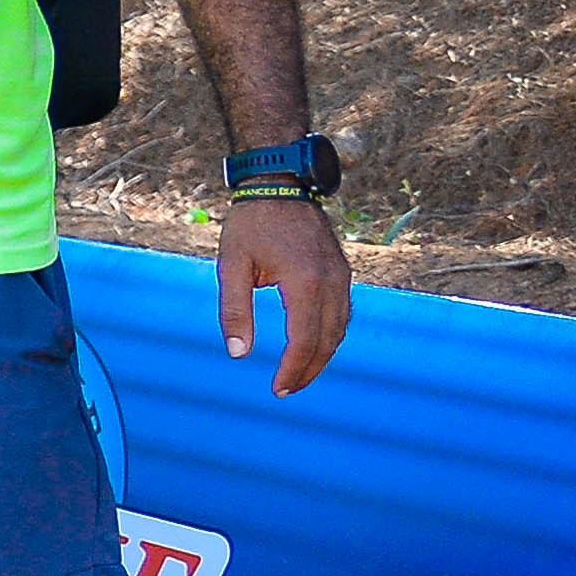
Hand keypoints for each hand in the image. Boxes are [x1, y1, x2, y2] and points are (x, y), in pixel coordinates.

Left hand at [222, 193, 350, 394]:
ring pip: (340, 329)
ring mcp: (342, 276)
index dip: (293, 369)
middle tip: (286, 389)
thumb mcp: (232, 266)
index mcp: (305, 282)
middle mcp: (332, 282)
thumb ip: (235, 311)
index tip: (277, 389)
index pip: (304, 340)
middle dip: (309, 370)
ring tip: (299, 375)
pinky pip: (343, 313)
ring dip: (322, 356)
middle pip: (328, 340)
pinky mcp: (343, 272)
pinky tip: (313, 346)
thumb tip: (238, 353)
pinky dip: (331, 335)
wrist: (280, 185)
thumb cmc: (251, 224)